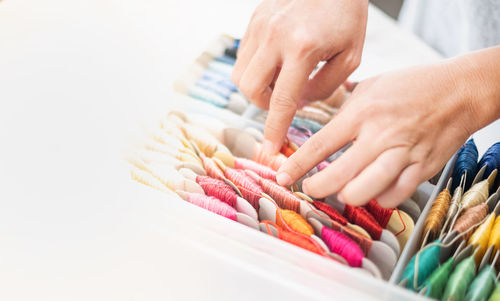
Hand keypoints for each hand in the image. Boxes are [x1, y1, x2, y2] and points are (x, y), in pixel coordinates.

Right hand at [232, 0, 367, 152]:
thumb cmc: (347, 15)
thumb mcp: (350, 56)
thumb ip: (324, 87)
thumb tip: (297, 104)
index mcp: (302, 48)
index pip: (282, 101)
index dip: (274, 129)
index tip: (269, 150)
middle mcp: (274, 36)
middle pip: (250, 88)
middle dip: (262, 104)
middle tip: (282, 101)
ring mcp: (259, 25)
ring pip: (240, 73)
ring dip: (256, 87)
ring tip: (280, 81)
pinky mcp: (254, 18)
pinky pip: (244, 54)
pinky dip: (255, 67)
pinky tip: (276, 61)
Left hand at [276, 59, 493, 207]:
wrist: (460, 91)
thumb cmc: (413, 85)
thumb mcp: (372, 84)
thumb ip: (345, 103)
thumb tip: (318, 108)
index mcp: (362, 113)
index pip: (320, 145)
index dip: (296, 165)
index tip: (282, 177)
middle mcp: (379, 136)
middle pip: (337, 177)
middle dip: (316, 188)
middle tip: (311, 187)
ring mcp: (401, 155)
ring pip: (364, 192)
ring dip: (347, 196)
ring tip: (342, 190)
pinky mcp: (421, 169)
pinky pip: (393, 197)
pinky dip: (379, 198)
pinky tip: (375, 190)